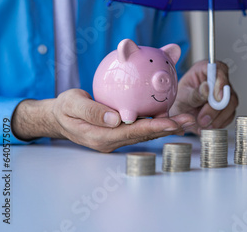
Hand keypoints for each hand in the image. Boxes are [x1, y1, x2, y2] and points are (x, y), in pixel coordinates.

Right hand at [11, 89, 194, 152]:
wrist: (57, 117)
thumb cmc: (64, 109)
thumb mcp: (71, 105)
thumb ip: (91, 112)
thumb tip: (115, 118)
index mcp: (102, 137)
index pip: (132, 132)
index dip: (153, 128)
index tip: (171, 123)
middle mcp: (113, 141)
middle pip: (144, 135)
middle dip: (168, 128)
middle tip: (188, 120)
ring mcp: (117, 138)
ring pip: (145, 132)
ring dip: (166, 126)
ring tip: (186, 119)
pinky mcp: (120, 132)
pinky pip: (141, 127)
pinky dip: (156, 121)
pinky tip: (170, 114)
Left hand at [170, 60, 238, 134]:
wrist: (180, 115)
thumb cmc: (180, 101)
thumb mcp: (183, 96)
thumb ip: (195, 93)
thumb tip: (207, 88)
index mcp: (205, 70)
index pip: (219, 69)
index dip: (221, 82)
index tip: (216, 97)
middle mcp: (217, 80)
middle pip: (227, 90)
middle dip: (216, 107)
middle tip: (203, 118)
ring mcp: (224, 94)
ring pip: (231, 103)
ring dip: (217, 117)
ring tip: (202, 123)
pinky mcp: (227, 107)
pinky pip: (230, 115)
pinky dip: (219, 122)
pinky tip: (208, 125)